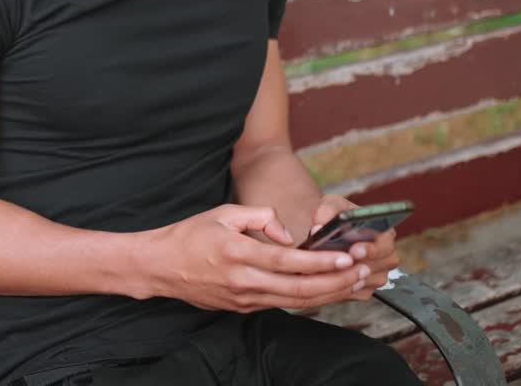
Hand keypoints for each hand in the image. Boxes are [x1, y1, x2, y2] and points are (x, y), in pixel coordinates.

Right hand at [140, 204, 365, 312]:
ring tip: (352, 282)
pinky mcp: (242, 307)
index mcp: (238, 254)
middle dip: (335, 281)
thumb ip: (260, 217)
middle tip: (361, 272)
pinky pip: (281, 303)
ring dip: (327, 293)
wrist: (159, 266)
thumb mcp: (222, 213)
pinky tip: (324, 290)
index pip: (288, 261)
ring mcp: (243, 299)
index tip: (346, 257)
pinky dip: (307, 298)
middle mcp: (243, 281)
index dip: (321, 261)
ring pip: (294, 301)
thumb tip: (288, 233)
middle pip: (299, 289)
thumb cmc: (188, 236)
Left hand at [310, 195, 400, 300]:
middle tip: (342, 263)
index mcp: (384, 233)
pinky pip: (358, 292)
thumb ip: (327, 210)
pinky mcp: (366, 288)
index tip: (355, 250)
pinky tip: (330, 279)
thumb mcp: (331, 205)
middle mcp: (386, 255)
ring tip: (330, 270)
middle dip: (360, 264)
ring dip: (350, 276)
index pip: (385, 243)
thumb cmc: (335, 216)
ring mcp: (378, 273)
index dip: (371, 248)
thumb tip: (319, 226)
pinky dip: (344, 286)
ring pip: (369, 280)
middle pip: (381, 265)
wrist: (327, 230)